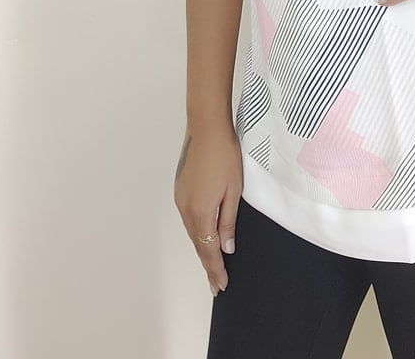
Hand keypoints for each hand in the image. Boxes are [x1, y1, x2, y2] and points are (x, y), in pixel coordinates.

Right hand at [173, 126, 242, 296]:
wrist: (207, 128)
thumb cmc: (225, 155)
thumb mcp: (233, 191)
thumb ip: (228, 222)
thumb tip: (227, 248)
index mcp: (200, 212)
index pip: (208, 250)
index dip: (215, 269)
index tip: (221, 286)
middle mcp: (185, 209)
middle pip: (197, 244)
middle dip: (208, 264)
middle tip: (217, 284)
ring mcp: (180, 198)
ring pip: (192, 231)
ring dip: (202, 247)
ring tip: (213, 264)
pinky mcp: (180, 189)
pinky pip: (189, 217)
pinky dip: (197, 231)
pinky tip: (205, 235)